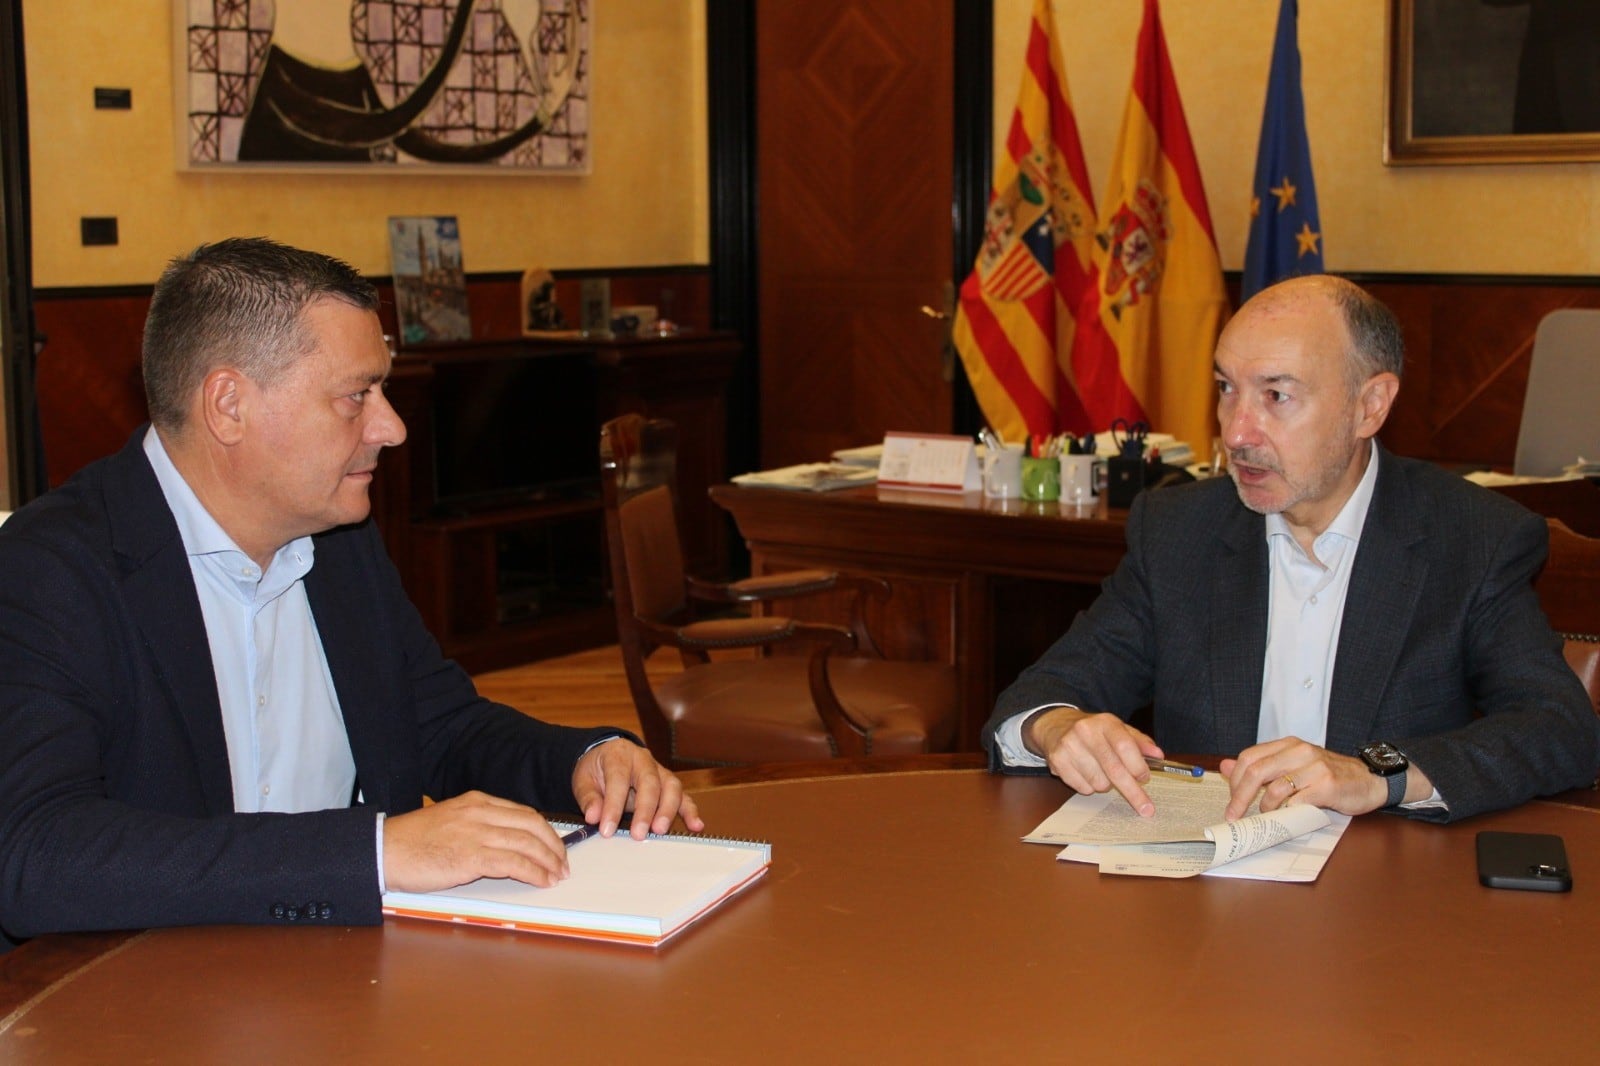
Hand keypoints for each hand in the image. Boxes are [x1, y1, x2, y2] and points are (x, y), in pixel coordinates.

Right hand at [383, 790, 568, 893]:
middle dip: (554, 845)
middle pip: (532, 825)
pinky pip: (514, 863)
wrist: (384, 849)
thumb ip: (478, 826)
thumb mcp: (451, 821)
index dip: (545, 831)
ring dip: (548, 861)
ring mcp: (476, 833)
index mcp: (477, 802)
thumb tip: (506, 844)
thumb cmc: (413, 842)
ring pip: (527, 843)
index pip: (524, 813)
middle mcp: (481, 812)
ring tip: (558, 875)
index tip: (555, 846)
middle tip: (562, 863)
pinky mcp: (471, 856)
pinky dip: (534, 872)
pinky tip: (542, 881)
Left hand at [571, 739, 703, 838]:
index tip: (606, 829)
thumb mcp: (583, 779)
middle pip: (650, 782)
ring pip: (671, 787)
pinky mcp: (669, 784)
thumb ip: (589, 798)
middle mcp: (643, 760)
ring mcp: (659, 771)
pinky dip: (690, 811)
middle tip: (638, 833)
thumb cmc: (597, 769)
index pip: (618, 779)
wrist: (608, 756)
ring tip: (660, 830)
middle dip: (645, 810)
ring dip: (668, 810)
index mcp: (619, 755)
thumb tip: (593, 817)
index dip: (613, 805)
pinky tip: (696, 826)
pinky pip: (683, 796)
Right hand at [1027, 707, 1164, 816]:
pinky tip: (1085, 773)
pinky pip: (1083, 788)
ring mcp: (1069, 747)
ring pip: (1099, 783)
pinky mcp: (1057, 761)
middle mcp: (1086, 732)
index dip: (1138, 766)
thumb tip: (1159, 756)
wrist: (1056, 726)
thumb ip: (1139, 742)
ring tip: (1100, 772)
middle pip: (1114, 769)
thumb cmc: (1094, 732)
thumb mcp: (1117, 729)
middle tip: (1146, 808)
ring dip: (1106, 785)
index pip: (1125, 746)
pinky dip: (1089, 787)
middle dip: (1132, 792)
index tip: (1145, 779)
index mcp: (1105, 722)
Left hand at [1219, 737, 1391, 819]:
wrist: (1369, 779)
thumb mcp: (1293, 765)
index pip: (1248, 757)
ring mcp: (1314, 767)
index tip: (1231, 801)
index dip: (1234, 780)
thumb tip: (1224, 766)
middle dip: (1240, 797)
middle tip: (1234, 815)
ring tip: (1266, 816)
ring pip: (1274, 788)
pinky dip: (1287, 813)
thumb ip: (1261, 765)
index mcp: (1287, 744)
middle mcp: (1299, 751)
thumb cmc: (1328, 775)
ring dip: (1264, 808)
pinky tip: (1287, 817)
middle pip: (1256, 771)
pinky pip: (1297, 802)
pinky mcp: (1327, 785)